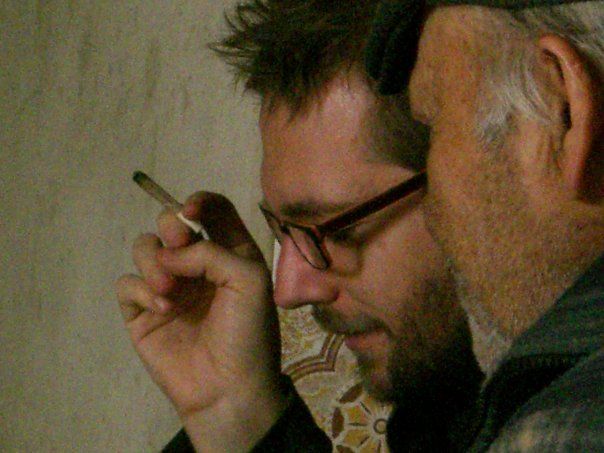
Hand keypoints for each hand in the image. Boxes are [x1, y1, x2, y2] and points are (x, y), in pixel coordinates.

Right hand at [116, 192, 285, 449]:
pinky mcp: (141, 311)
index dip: (200, 202)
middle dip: (171, 226)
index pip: (212, 210)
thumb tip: (170, 252)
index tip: (191, 212)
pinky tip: (162, 310)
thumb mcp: (249, 280)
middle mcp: (197, 264)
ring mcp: (168, 286)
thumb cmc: (248, 332)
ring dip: (154, 261)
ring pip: (144, 247)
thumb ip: (211, 252)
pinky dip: (140, 290)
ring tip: (170, 291)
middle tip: (179, 243)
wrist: (227, 387)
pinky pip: (126, 283)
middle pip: (171, 222)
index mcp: (229, 252)